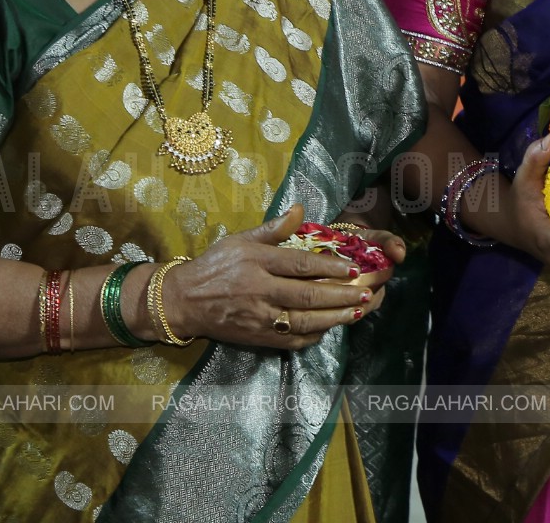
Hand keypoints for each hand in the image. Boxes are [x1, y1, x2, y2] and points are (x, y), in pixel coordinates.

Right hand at [160, 206, 393, 350]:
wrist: (183, 301)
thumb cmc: (215, 265)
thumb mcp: (239, 239)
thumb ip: (273, 228)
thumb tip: (300, 209)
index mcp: (257, 262)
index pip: (300, 265)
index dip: (330, 267)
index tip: (354, 268)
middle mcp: (260, 291)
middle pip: (308, 296)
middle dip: (341, 295)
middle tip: (366, 292)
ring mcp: (259, 318)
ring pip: (304, 321)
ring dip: (335, 318)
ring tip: (357, 311)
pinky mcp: (257, 338)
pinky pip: (291, 339)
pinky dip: (313, 335)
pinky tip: (330, 328)